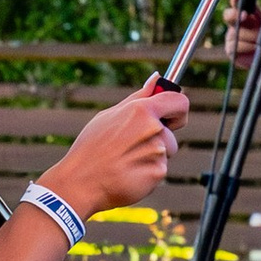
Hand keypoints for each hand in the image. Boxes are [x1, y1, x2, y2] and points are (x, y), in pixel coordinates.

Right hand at [42, 86, 188, 219]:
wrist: (80, 182)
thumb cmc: (92, 147)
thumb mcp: (109, 116)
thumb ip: (138, 98)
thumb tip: (156, 78)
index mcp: (141, 110)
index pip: (180, 102)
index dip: (177, 110)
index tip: (170, 118)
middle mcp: (152, 129)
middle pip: (171, 133)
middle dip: (158, 139)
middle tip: (132, 147)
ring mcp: (157, 152)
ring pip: (165, 153)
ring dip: (152, 157)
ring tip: (126, 161)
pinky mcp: (158, 173)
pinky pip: (160, 170)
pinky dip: (147, 173)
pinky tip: (128, 174)